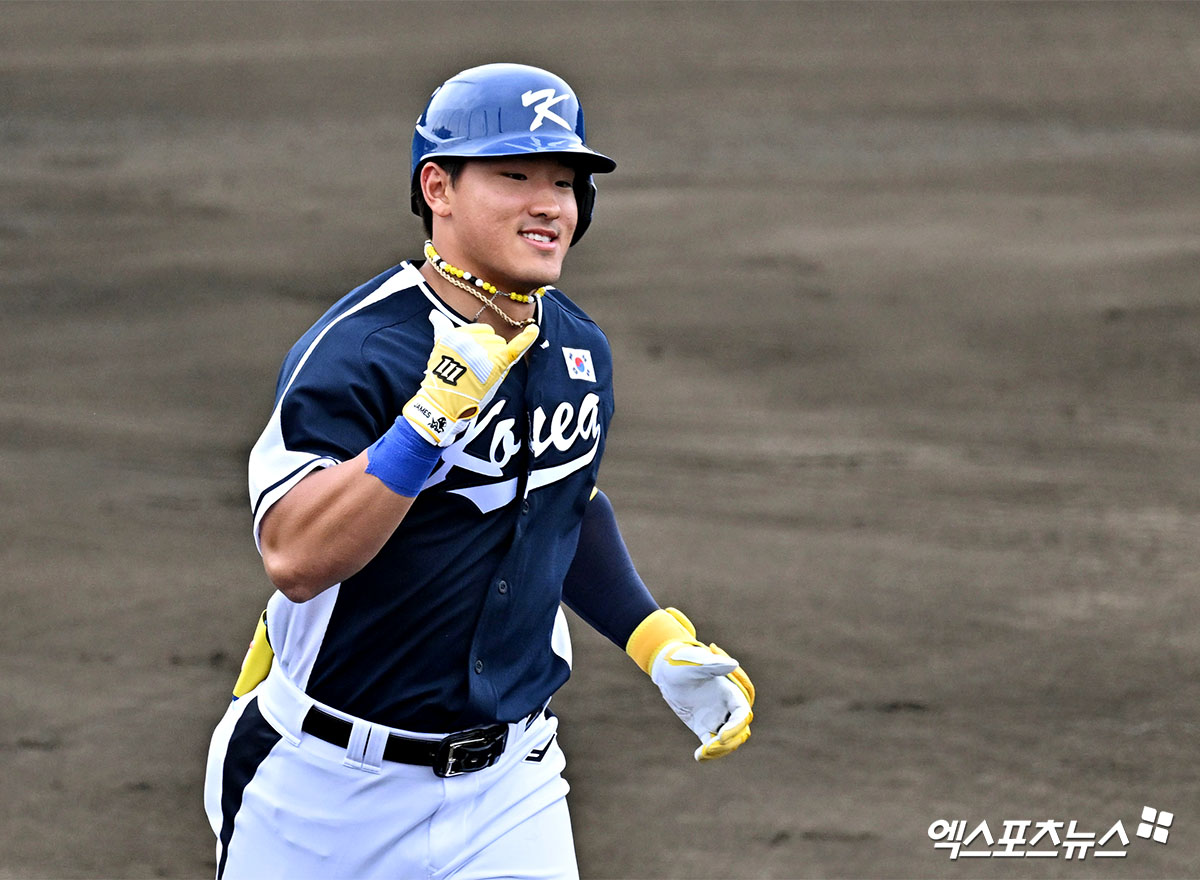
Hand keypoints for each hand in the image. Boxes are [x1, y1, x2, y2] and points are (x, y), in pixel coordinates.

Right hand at [403, 323, 537, 445]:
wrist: (443, 403)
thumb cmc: (442, 379)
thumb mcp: (439, 350)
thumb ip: (441, 328)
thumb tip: (434, 314)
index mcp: (456, 333)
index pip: (479, 330)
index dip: (479, 344)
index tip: (471, 359)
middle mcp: (469, 339)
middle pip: (492, 337)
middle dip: (488, 351)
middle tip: (476, 371)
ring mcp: (483, 350)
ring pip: (501, 345)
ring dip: (497, 358)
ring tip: (482, 375)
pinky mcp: (495, 362)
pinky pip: (515, 347)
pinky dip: (527, 338)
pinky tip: (534, 329)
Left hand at [628, 608, 755, 760]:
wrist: (667, 670)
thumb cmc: (683, 662)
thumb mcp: (696, 663)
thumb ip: (713, 665)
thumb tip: (733, 664)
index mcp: (730, 692)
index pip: (742, 713)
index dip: (736, 726)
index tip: (721, 735)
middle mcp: (726, 707)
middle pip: (738, 731)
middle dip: (730, 742)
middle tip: (711, 747)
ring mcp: (716, 718)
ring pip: (726, 740)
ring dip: (719, 750)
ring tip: (703, 753)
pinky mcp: (703, 726)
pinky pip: (710, 743)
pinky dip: (707, 752)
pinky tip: (698, 756)